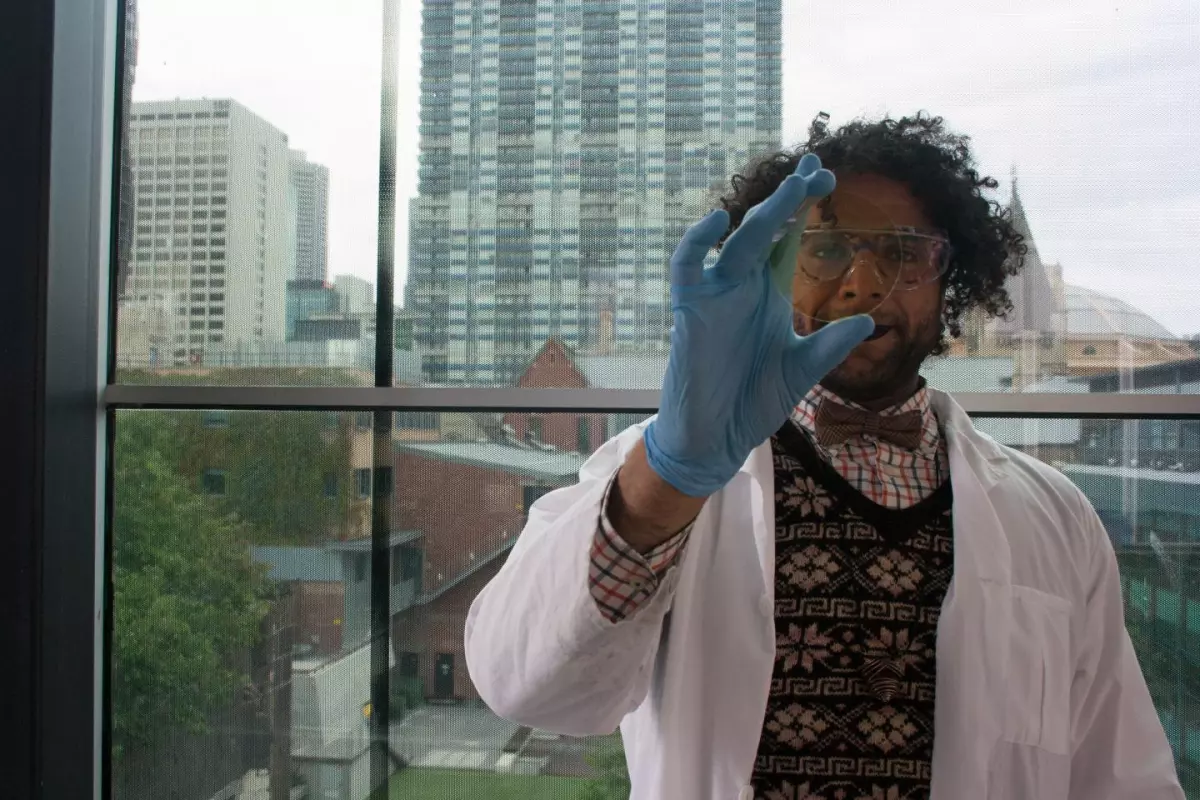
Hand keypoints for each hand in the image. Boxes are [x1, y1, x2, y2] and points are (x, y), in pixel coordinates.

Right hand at [644, 154, 874, 496]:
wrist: (715, 438)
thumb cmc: (753, 402)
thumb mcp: (802, 370)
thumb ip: (830, 345)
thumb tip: (868, 320)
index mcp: (770, 292)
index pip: (788, 238)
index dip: (803, 205)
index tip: (827, 176)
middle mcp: (743, 285)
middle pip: (766, 229)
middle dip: (789, 198)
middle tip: (816, 171)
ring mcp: (716, 294)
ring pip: (737, 242)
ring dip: (763, 215)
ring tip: (790, 190)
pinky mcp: (691, 310)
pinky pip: (687, 266)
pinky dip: (696, 242)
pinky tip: (719, 221)